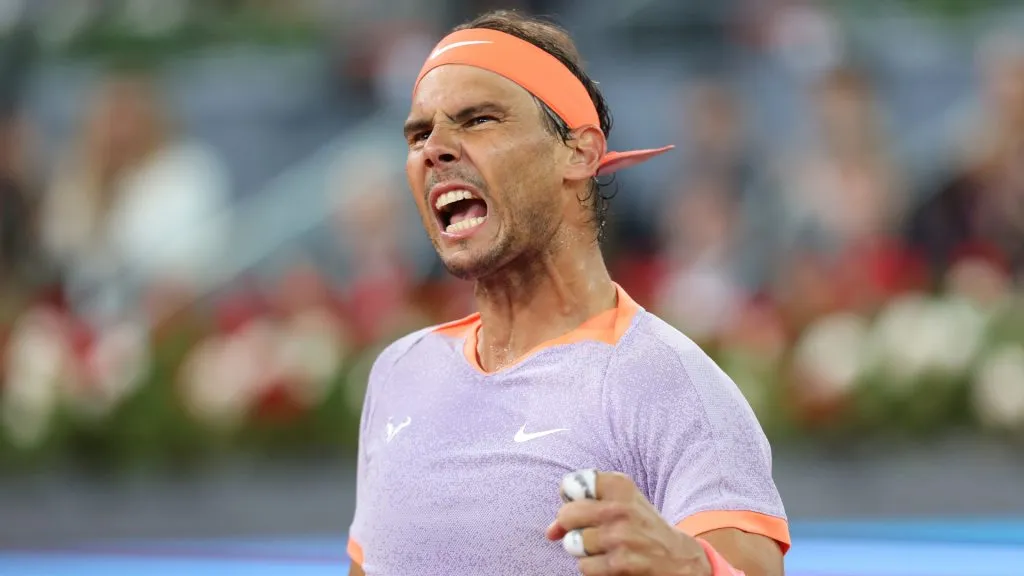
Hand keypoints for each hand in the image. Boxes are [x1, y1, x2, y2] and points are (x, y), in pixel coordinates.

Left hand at [546, 469, 711, 575]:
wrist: (679, 559)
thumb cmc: (642, 527)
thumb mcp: (623, 502)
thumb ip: (584, 504)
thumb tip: (550, 532)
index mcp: (620, 485)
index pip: (571, 484)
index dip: (570, 498)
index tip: (584, 507)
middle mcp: (620, 507)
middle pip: (566, 515)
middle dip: (572, 527)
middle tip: (593, 531)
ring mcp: (619, 536)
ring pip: (574, 544)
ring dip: (586, 551)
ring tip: (607, 548)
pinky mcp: (619, 563)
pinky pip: (584, 567)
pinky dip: (594, 569)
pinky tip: (613, 563)